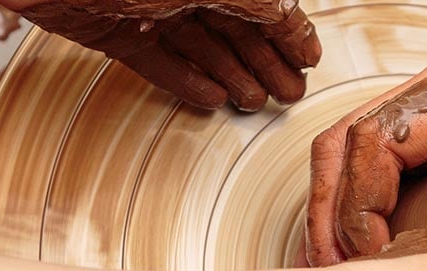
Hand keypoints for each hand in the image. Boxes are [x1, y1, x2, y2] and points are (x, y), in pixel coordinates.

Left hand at [12, 0, 320, 109]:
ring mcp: (148, 7)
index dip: (292, 31)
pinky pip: (158, 62)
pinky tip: (210, 99)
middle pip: (235, 27)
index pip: (263, 2)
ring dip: (232, 77)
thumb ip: (257, 2)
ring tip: (253, 103)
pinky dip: (185, 82)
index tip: (311, 59)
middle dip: (266, 62)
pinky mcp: (115, 32)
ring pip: (201, 47)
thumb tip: (291, 18)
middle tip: (288, 94)